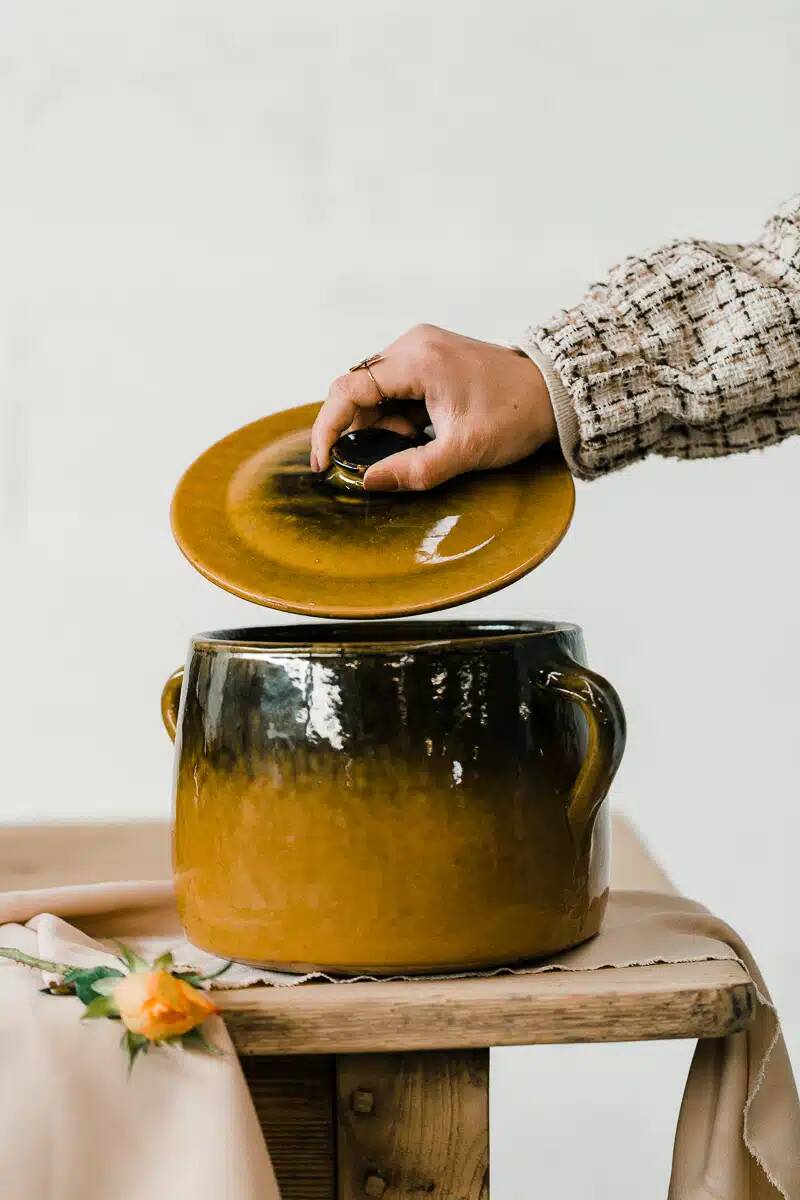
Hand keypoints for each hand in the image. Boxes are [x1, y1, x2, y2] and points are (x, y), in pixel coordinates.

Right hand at [310, 324, 556, 490]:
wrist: (555, 393)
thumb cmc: (516, 415)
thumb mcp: (463, 452)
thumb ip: (413, 470)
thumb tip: (369, 481)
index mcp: (418, 360)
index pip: (348, 389)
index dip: (328, 427)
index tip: (324, 460)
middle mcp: (413, 344)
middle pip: (357, 387)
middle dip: (360, 429)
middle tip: (386, 458)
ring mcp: (421, 347)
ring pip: (374, 388)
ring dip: (381, 424)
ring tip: (416, 443)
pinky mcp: (430, 356)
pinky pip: (393, 386)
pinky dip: (396, 414)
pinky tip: (421, 431)